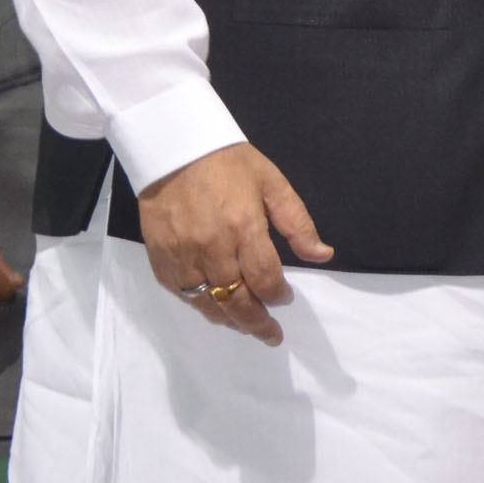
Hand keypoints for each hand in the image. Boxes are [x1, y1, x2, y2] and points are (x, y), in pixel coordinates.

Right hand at [136, 142, 333, 344]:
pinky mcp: (160, 258)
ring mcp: (182, 256)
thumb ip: (298, 224)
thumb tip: (323, 255)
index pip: (265, 278)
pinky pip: (182, 294)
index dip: (279, 295)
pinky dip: (200, 307)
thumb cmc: (229, 163)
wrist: (174, 147)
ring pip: (207, 304)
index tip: (286, 298)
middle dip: (257, 323)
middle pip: (236, 300)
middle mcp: (211, 247)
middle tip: (272, 335)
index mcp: (243, 227)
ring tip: (246, 328)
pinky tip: (215, 310)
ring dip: (230, 321)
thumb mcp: (273, 184)